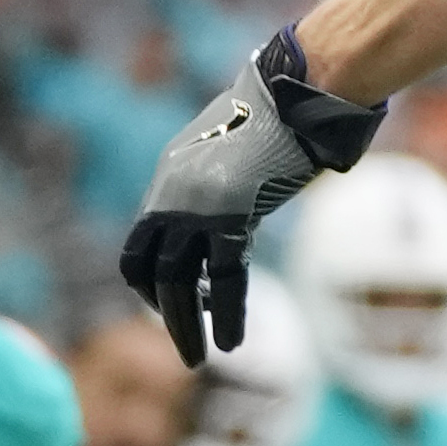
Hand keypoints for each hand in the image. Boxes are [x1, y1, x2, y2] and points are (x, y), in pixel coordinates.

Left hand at [117, 24, 384, 361]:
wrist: (305, 86)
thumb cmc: (287, 107)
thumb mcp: (239, 146)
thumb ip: (226, 178)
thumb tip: (243, 190)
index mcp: (170, 173)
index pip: (141, 243)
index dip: (150, 282)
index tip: (176, 302)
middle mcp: (171, 192)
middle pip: (151, 269)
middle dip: (164, 314)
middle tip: (183, 348)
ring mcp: (197, 203)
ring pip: (178, 282)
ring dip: (186, 326)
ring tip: (198, 360)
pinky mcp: (230, 213)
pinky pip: (224, 279)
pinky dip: (228, 316)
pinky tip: (233, 344)